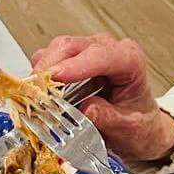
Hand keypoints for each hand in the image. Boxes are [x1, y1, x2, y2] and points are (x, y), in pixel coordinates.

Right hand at [31, 33, 173, 161]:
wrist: (139, 125)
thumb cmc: (138, 122)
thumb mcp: (129, 127)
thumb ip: (108, 117)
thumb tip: (86, 109)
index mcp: (130, 60)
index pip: (101, 55)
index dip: (76, 65)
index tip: (56, 77)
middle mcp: (108, 48)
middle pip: (72, 46)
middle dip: (50, 67)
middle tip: (35, 91)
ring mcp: (88, 50)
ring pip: (57, 49)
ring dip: (42, 71)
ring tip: (35, 95)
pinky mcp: (72, 59)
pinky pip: (50, 58)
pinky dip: (41, 75)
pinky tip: (40, 92)